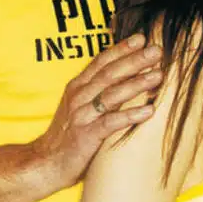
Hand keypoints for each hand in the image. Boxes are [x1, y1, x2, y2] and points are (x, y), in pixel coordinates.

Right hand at [30, 34, 163, 189]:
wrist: (44, 164)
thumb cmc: (69, 133)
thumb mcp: (81, 104)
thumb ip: (101, 88)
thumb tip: (131, 71)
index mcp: (79, 86)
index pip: (101, 61)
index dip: (121, 48)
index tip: (142, 38)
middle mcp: (79, 97)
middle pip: (109, 73)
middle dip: (134, 60)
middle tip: (157, 50)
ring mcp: (82, 116)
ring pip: (111, 95)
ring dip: (136, 84)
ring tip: (158, 75)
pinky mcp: (86, 136)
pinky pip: (111, 123)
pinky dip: (130, 115)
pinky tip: (149, 110)